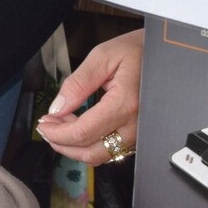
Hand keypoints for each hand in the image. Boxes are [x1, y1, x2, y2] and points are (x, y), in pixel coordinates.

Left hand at [37, 29, 140, 165]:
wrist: (164, 55)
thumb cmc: (136, 51)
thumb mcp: (103, 56)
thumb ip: (78, 83)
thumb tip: (57, 108)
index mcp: (125, 104)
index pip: (83, 132)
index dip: (57, 132)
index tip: (43, 122)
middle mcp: (135, 125)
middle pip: (90, 152)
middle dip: (62, 143)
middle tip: (46, 127)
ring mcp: (138, 134)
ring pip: (100, 156)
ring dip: (74, 146)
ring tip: (60, 126)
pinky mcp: (137, 136)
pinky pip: (110, 150)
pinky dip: (89, 144)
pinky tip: (78, 126)